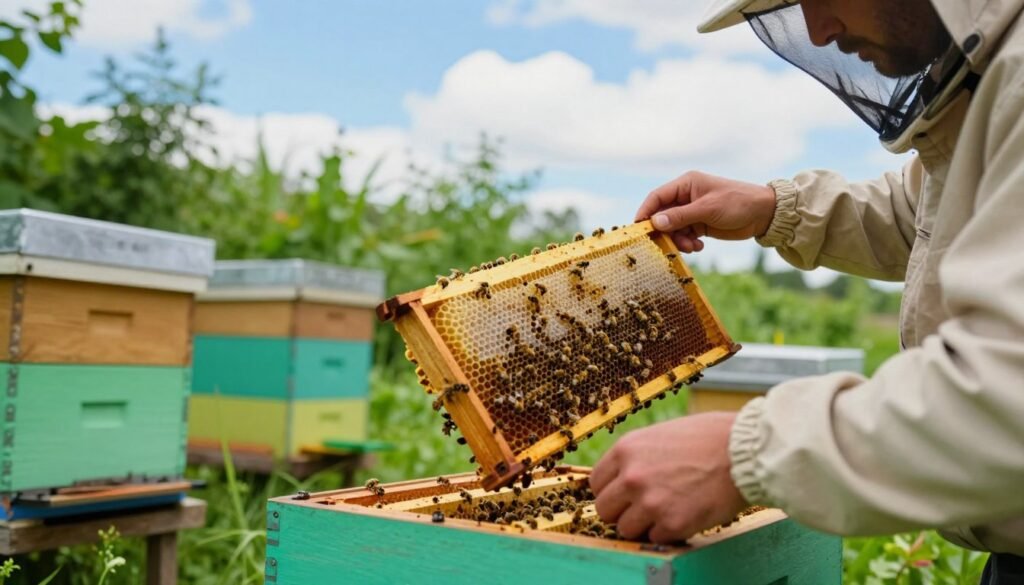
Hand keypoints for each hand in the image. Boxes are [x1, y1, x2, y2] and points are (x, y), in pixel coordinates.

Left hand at [590, 412, 747, 543]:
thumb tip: (622, 478)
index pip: (596, 484)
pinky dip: (668, 532)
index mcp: (626, 450)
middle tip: (643, 509)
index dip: (611, 492)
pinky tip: (684, 515)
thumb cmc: (708, 437)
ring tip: (666, 511)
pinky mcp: (672, 523)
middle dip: (622, 512)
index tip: (624, 496)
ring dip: (644, 525)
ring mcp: (650, 502)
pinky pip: (655, 538)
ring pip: (626, 529)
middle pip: (604, 510)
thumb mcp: (660, 435)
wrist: (744, 450)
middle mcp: (631, 477)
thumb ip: (637, 457)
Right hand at [634, 171, 776, 252]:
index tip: (639, 229)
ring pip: (673, 229)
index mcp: (686, 184)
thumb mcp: (707, 209)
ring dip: (679, 240)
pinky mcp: (700, 224)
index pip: (657, 197)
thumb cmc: (737, 203)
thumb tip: (655, 223)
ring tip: (692, 247)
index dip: (646, 212)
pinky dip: (688, 243)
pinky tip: (699, 247)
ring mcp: (693, 211)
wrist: (764, 214)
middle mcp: (686, 197)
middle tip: (669, 246)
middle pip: (663, 216)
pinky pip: (685, 235)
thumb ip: (680, 216)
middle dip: (666, 232)